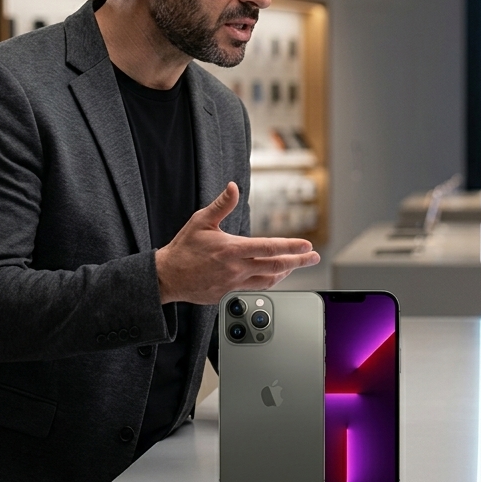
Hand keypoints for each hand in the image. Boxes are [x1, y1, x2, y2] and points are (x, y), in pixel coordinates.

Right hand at [155, 182, 319, 304]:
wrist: (166, 277)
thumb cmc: (183, 248)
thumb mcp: (200, 221)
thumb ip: (221, 205)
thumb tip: (234, 187)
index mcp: (232, 250)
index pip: (269, 247)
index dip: (291, 247)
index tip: (307, 245)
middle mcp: (236, 269)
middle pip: (276, 266)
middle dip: (299, 261)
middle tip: (314, 257)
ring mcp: (234, 284)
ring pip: (269, 280)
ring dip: (286, 272)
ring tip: (296, 265)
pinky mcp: (229, 294)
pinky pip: (256, 289)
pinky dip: (270, 282)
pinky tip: (275, 276)